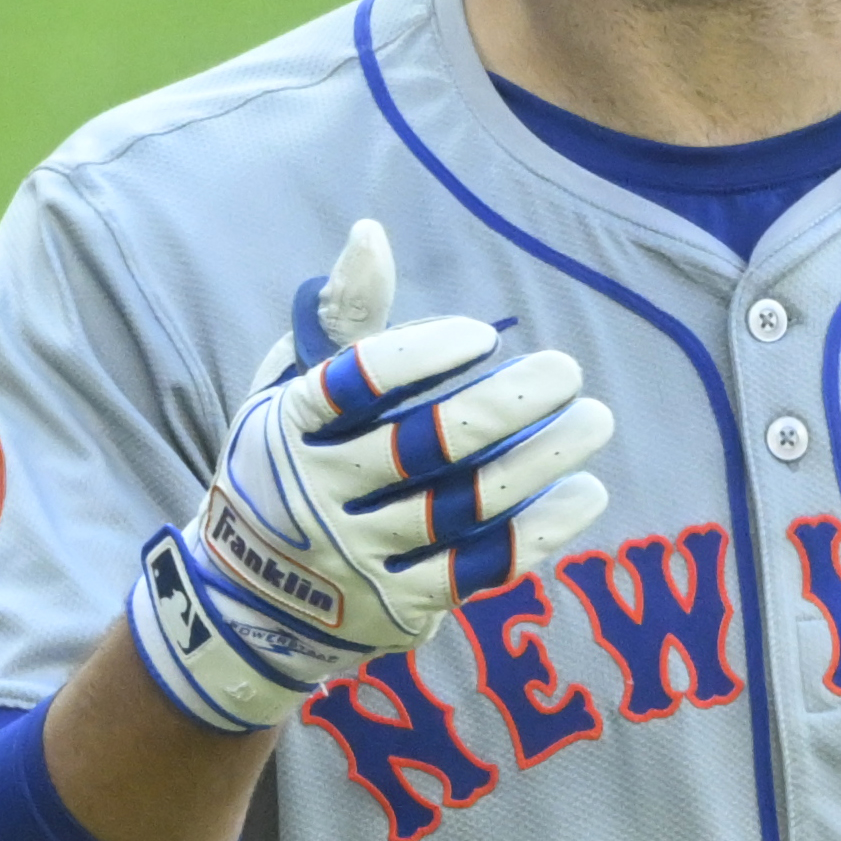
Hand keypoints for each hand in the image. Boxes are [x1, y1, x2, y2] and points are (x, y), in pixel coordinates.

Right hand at [125, 220, 613, 732]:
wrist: (246, 604)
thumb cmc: (289, 463)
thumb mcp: (292, 386)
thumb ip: (344, 315)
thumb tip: (371, 233)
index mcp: (291, 425)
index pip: (355, 382)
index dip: (424, 355)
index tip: (485, 334)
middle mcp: (318, 493)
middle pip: (423, 446)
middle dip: (505, 404)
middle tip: (568, 369)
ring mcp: (358, 556)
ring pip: (464, 506)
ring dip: (539, 460)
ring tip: (594, 419)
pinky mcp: (398, 607)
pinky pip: (479, 568)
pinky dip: (539, 531)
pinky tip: (584, 492)